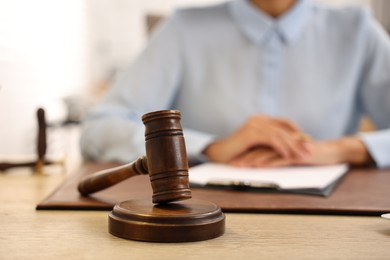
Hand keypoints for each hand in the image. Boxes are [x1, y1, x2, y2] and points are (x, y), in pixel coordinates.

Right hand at [203, 115, 308, 162]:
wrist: (219, 153)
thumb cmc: (237, 151)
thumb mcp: (256, 145)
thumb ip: (269, 142)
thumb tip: (288, 147)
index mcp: (260, 120)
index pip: (284, 122)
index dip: (297, 131)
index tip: (308, 141)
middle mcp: (258, 119)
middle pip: (284, 128)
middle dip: (298, 140)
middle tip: (310, 149)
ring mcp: (254, 125)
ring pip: (279, 134)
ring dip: (292, 145)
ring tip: (301, 155)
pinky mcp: (251, 133)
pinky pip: (270, 139)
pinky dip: (280, 147)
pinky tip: (287, 155)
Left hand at [228, 137, 372, 167]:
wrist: (331, 152)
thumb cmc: (310, 154)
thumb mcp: (291, 154)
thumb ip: (278, 155)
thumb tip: (262, 162)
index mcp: (279, 140)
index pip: (258, 145)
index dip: (244, 152)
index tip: (231, 159)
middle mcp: (282, 141)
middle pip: (259, 148)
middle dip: (244, 156)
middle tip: (231, 163)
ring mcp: (289, 147)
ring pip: (267, 153)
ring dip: (253, 160)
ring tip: (241, 166)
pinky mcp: (298, 154)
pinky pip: (281, 158)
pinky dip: (270, 162)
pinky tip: (260, 166)